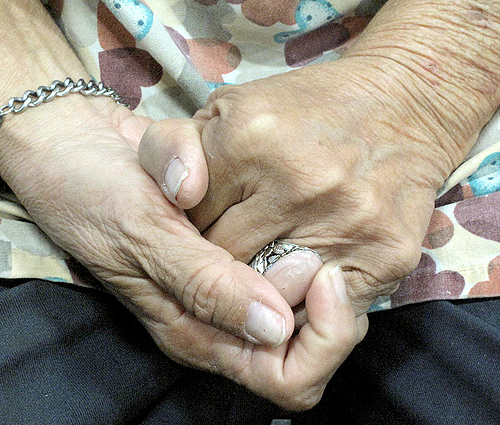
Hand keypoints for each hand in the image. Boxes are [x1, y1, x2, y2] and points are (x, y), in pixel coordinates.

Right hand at [0, 96, 365, 408]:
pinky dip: (304, 238)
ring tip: (303, 222)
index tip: (314, 270)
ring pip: (307, 303)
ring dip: (317, 268)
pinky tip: (294, 206)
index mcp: (193, 331)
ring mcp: (226, 281)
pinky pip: (289, 258)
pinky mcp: (233, 243)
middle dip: (325, 304)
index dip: (318, 338)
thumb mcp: (142, 234)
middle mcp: (215, 316)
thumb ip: (204, 284)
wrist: (72, 143)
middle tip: (310, 245)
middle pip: (307, 344)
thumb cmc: (91, 189)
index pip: (286, 376)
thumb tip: (275, 328)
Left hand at [139, 58, 456, 318]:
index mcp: (247, 142)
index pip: (188, 225)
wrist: (402, 104)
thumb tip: (173, 199)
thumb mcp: (225, 108)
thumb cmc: (302, 109)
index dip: (184, 238)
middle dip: (215, 269)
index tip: (194, 237)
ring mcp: (346, 223)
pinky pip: (325, 313)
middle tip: (222, 263)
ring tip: (259, 277)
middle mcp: (298, 185)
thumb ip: (171, 148)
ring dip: (259, 296)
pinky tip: (298, 287)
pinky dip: (305, 309)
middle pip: (225, 265)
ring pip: (271, 299)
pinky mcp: (385, 256)